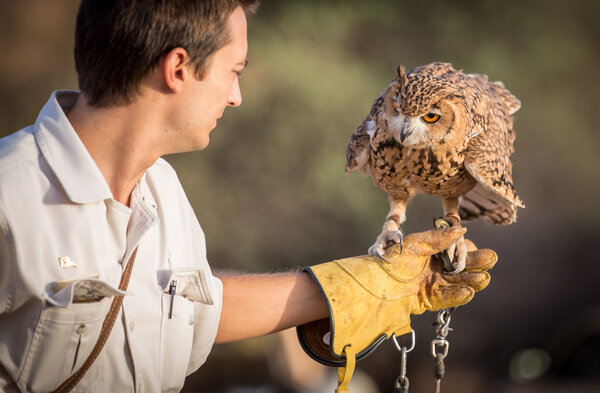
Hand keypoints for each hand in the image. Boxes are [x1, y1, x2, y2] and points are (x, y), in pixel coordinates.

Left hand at [297, 226, 496, 367]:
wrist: (373, 285)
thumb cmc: (391, 260)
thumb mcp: (416, 245)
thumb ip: (439, 239)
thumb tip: (462, 230)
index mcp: (430, 250)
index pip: (456, 249)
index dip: (468, 249)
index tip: (476, 248)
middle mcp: (433, 267)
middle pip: (461, 266)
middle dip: (476, 263)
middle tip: (488, 260)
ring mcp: (432, 284)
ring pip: (458, 282)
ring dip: (472, 280)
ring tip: (482, 278)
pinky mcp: (428, 300)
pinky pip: (448, 298)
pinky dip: (459, 295)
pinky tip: (468, 291)